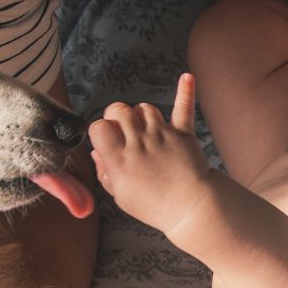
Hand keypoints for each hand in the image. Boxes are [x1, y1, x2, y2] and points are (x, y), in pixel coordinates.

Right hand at [88, 74, 210, 234]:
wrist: (191, 210)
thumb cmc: (153, 206)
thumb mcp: (120, 195)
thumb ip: (105, 171)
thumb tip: (96, 151)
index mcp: (120, 161)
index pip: (99, 127)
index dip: (100, 131)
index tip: (106, 140)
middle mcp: (139, 143)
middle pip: (119, 110)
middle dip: (116, 117)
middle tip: (122, 131)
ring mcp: (162, 136)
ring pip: (144, 107)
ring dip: (140, 114)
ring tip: (143, 128)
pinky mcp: (183, 134)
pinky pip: (183, 108)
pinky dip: (186, 92)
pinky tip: (187, 77)